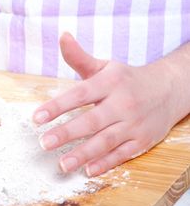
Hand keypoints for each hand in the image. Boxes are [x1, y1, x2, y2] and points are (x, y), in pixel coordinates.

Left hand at [33, 33, 183, 176]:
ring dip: (83, 154)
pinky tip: (87, 170)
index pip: (79, 95)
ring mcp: (134, 124)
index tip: (36, 117)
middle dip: (67, 133)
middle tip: (43, 143)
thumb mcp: (104, 66)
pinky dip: (105, 163)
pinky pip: (122, 154)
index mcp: (110, 83)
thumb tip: (62, 36)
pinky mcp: (143, 141)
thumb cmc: (126, 78)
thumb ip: (79, 56)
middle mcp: (123, 103)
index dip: (57, 106)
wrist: (170, 89)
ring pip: (106, 141)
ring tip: (62, 164)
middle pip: (92, 121)